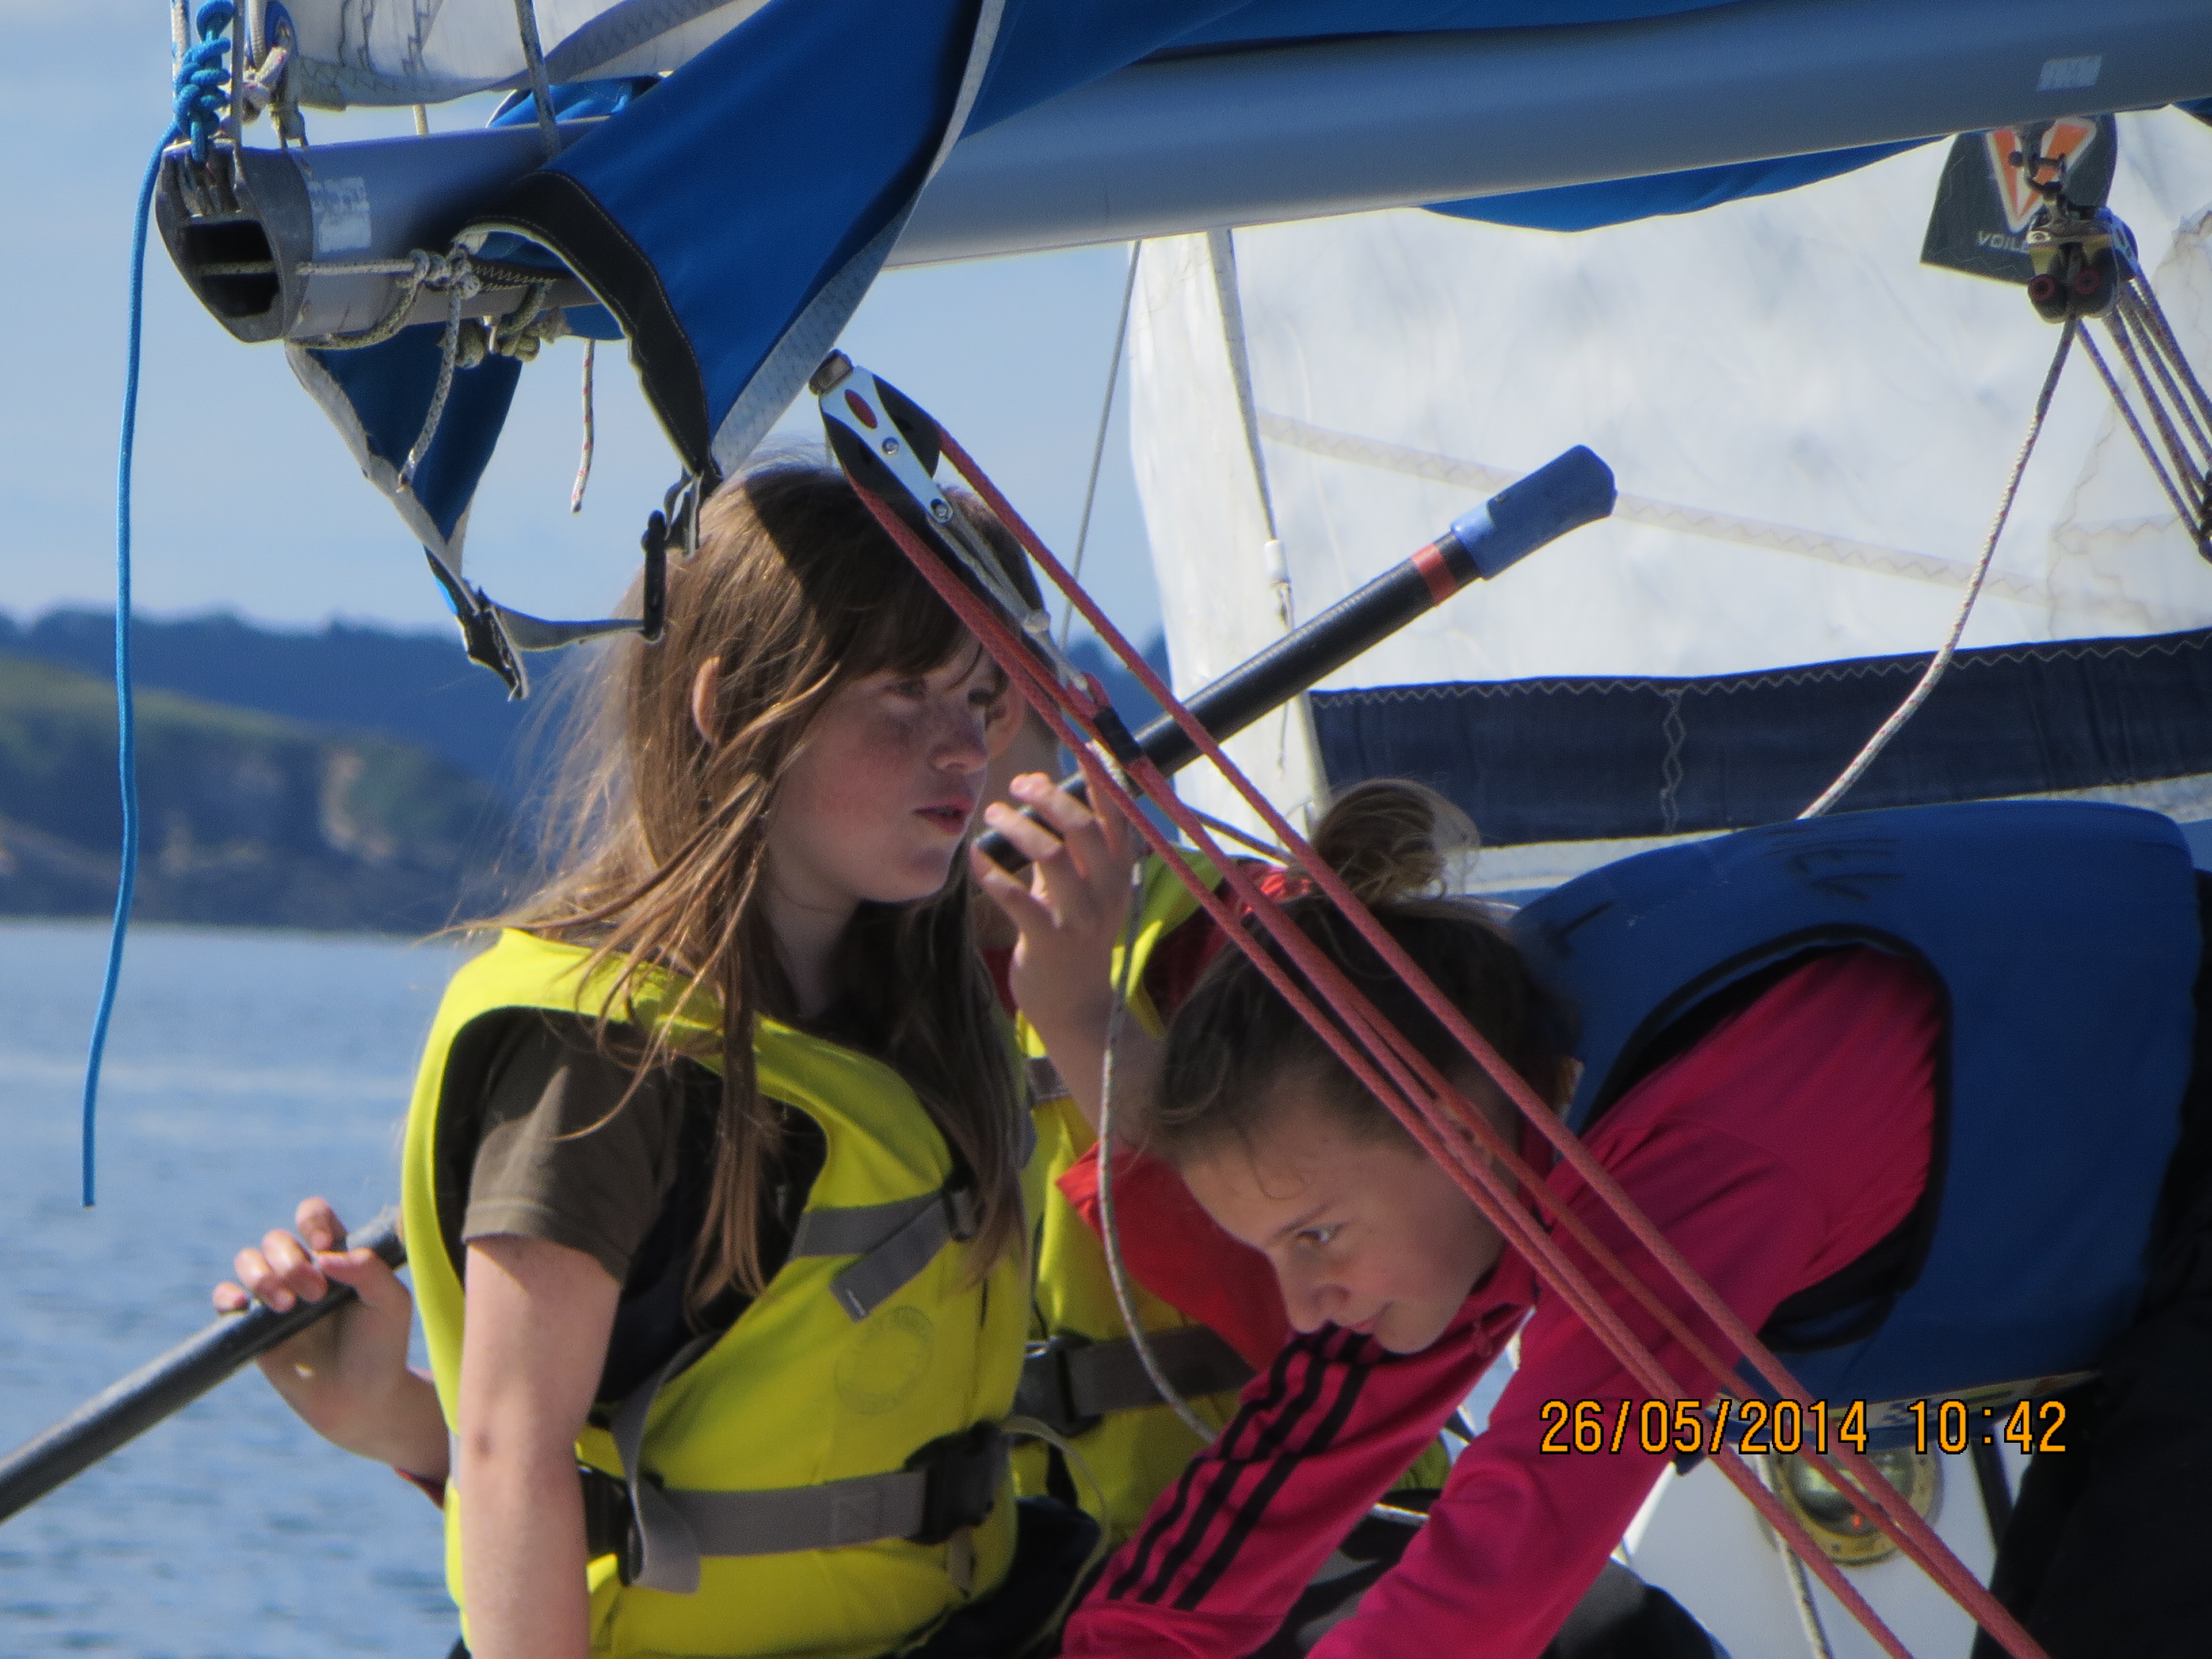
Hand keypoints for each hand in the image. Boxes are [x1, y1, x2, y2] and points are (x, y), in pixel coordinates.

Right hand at [214, 1197, 446, 1477]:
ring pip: (248, 1260)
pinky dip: (227, 1296)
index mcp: (338, 1257)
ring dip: (262, 1275)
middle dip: (291, 1260)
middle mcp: (304, 1272)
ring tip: (288, 1307)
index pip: (314, 1217)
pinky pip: (226, 1298)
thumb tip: (325, 1254)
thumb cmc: (382, 1348)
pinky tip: (244, 1307)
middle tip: (316, 1295)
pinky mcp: (255, 1328)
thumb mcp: (391, 1303)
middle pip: (277, 1239)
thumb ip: (369, 1269)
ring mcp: (277, 1298)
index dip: (313, 1220)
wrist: (362, 1401)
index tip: (325, 1245)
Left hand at [971, 756, 1134, 1038]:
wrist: (1077, 1006)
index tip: (1081, 742)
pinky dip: (992, 873)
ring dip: (1017, 827)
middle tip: (1017, 784)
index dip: (1101, 776)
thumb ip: (1079, 847)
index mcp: (1121, 872)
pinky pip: (1017, 898)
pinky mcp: (1050, 942)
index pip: (1117, 814)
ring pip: (1052, 856)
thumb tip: (1050, 790)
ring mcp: (1081, 918)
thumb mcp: (1090, 889)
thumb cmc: (1076, 936)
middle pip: (1082, 828)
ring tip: (992, 815)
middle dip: (1047, 797)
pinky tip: (975, 857)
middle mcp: (1107, 891)